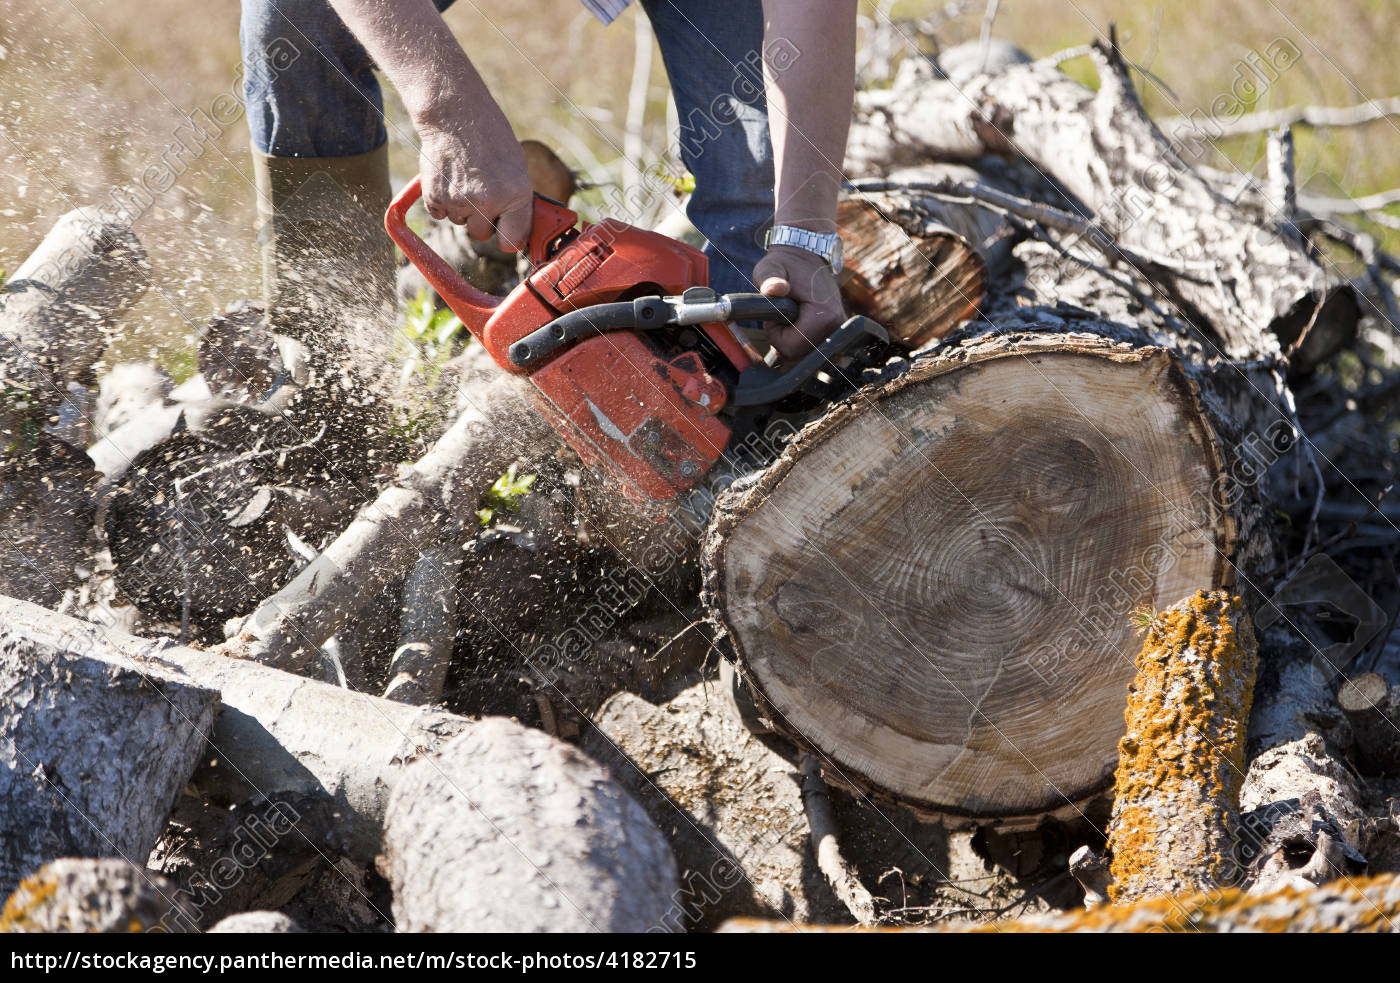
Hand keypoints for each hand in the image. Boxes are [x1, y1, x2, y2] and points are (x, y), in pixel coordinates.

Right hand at [417, 110, 532, 252]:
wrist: (455, 115)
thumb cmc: (489, 137)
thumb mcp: (516, 167)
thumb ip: (515, 201)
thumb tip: (516, 230)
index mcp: (516, 195)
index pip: (512, 241)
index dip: (508, 238)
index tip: (505, 235)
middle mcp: (488, 202)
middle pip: (481, 235)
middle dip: (481, 221)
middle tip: (481, 197)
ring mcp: (460, 201)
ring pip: (460, 222)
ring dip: (461, 208)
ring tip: (464, 178)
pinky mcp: (435, 197)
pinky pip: (439, 214)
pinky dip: (442, 201)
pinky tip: (449, 178)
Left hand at [754, 245, 845, 359]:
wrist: (807, 259)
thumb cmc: (786, 264)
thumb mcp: (771, 268)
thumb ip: (769, 279)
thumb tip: (774, 288)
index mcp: (825, 315)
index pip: (790, 348)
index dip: (775, 334)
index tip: (776, 312)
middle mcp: (837, 326)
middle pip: (796, 354)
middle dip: (782, 337)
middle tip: (782, 312)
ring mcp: (838, 330)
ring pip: (802, 353)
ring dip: (789, 337)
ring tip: (791, 312)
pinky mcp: (835, 331)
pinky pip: (808, 347)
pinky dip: (798, 337)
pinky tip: (799, 319)